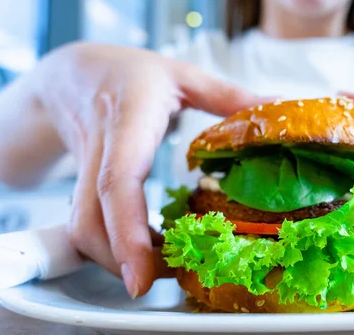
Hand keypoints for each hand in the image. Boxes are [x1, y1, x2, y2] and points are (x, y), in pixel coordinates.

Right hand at [33, 42, 269, 297]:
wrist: (73, 74)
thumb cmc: (131, 72)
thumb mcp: (183, 74)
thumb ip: (229, 95)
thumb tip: (280, 104)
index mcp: (129, 116)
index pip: (119, 179)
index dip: (127, 230)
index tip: (142, 275)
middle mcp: (100, 147)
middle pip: (93, 219)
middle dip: (123, 260)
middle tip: (162, 280)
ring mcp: (84, 169)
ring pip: (82, 229)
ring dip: (116, 258)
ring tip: (159, 266)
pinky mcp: (80, 184)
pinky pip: (88, 224)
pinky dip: (113, 246)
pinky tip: (143, 250)